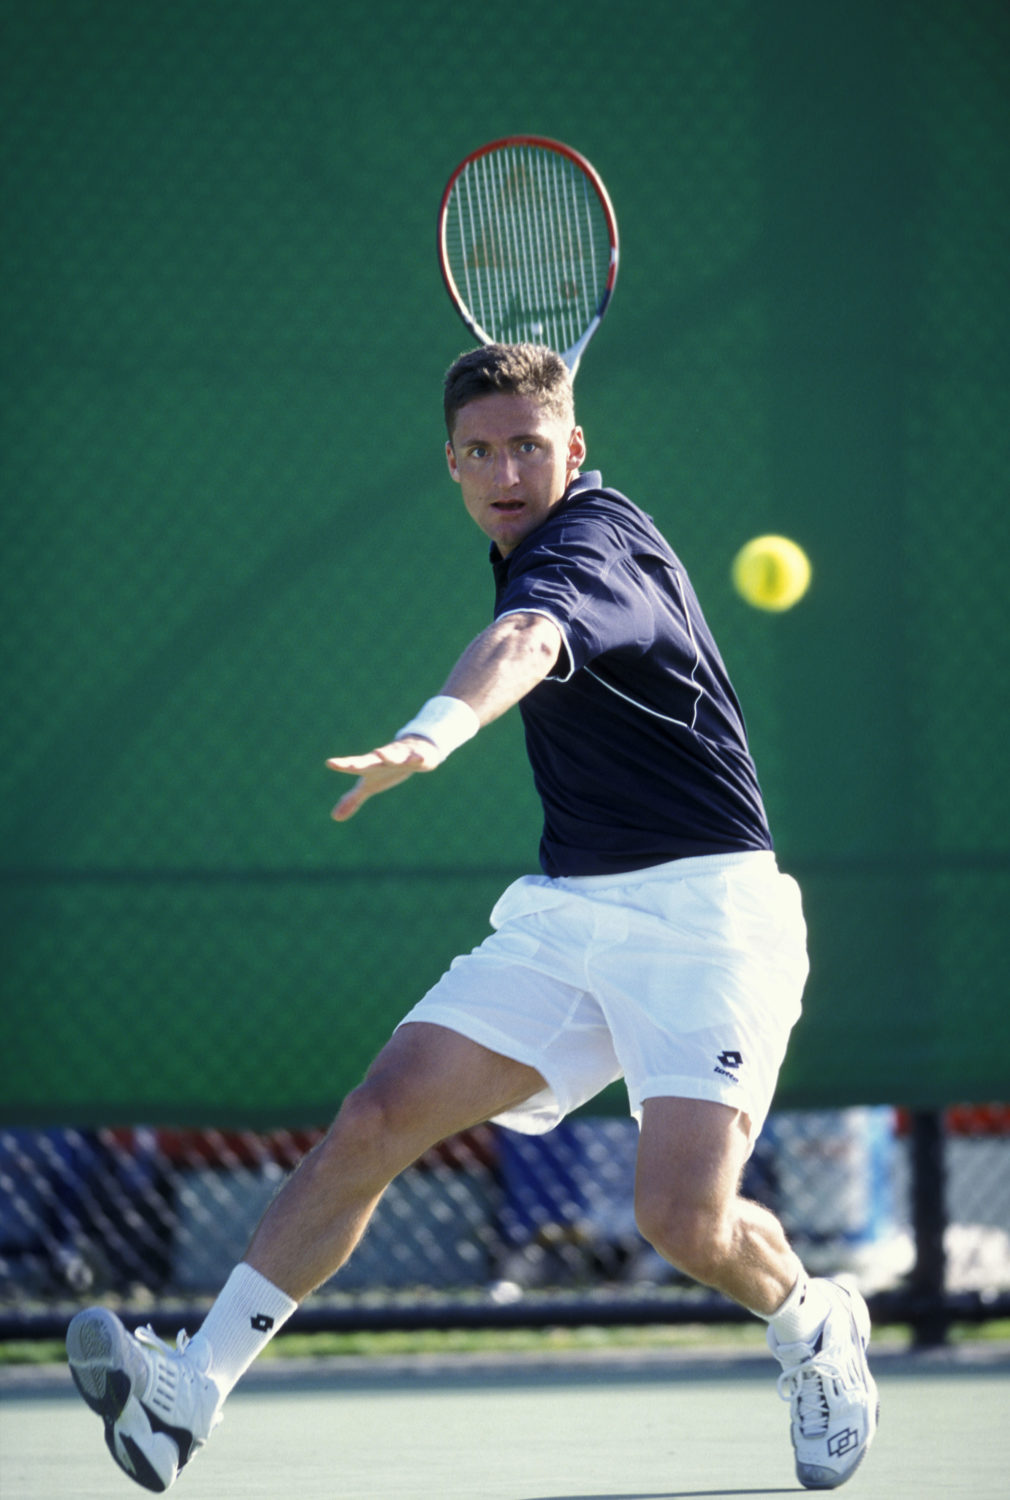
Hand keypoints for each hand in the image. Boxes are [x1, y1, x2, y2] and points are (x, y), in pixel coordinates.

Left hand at [326, 737, 440, 821]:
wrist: (414, 749)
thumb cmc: (386, 770)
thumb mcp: (369, 786)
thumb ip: (352, 800)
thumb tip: (334, 818)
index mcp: (370, 766)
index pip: (354, 766)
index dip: (342, 765)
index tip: (330, 763)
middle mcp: (383, 759)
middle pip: (370, 761)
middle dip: (360, 763)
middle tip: (350, 765)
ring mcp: (401, 756)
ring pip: (394, 756)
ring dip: (387, 755)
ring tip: (379, 753)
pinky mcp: (418, 757)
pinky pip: (418, 758)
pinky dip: (418, 758)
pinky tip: (419, 758)